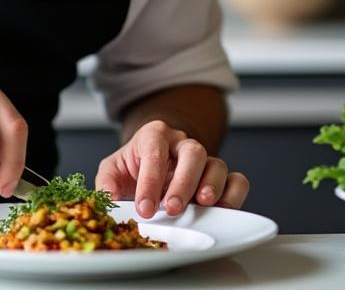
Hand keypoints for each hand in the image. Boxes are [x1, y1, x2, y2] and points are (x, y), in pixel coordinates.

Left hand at [96, 120, 249, 218]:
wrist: (149, 168)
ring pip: (217, 164)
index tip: (144, 208)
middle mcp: (182, 143)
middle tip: (172, 208)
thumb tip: (109, 199)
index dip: (150, 181)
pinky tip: (222, 208)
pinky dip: (234, 194)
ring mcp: (204, 160)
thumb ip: (107, 183)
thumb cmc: (133, 168)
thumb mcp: (113, 170)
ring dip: (212, 186)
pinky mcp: (219, 178)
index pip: (155, 151)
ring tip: (202, 205)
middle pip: (193, 152)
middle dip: (183, 182)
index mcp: (154, 135)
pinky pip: (237, 179)